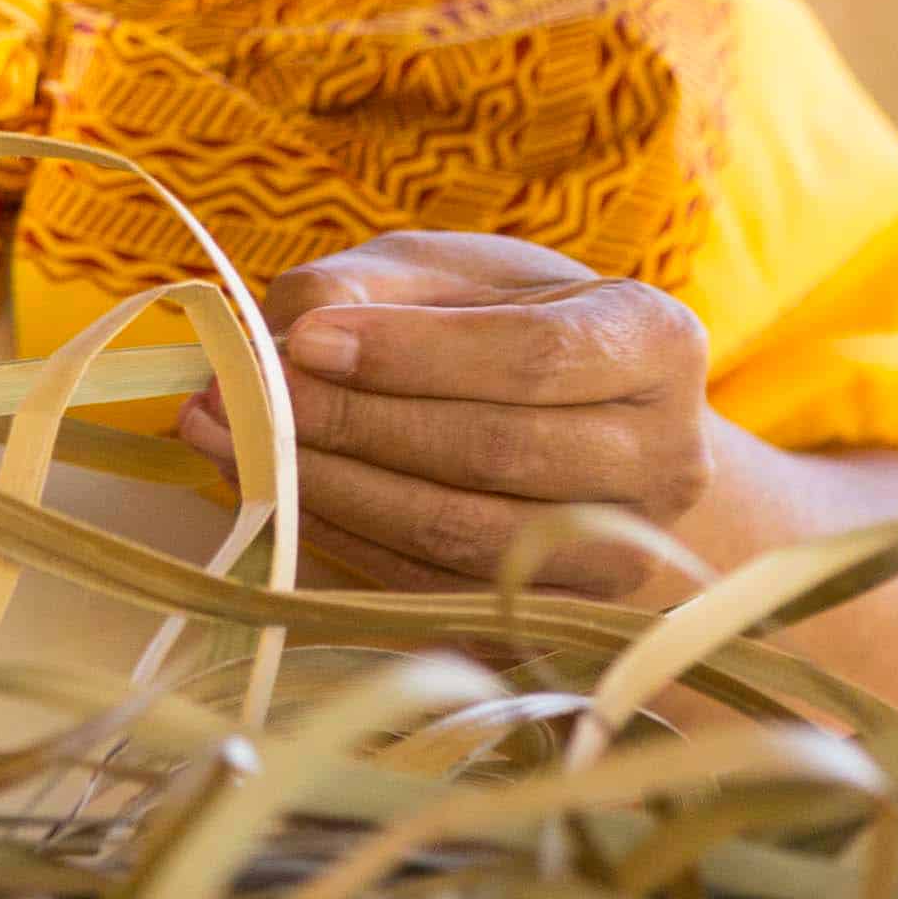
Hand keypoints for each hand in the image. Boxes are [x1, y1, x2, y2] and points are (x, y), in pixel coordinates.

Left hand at [175, 232, 716, 597]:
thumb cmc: (519, 333)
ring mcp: (620, 555)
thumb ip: (383, 284)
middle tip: (236, 399)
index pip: (533, 355)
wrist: (605, 446)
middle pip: (498, 452)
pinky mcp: (561, 624)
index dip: (412, 353)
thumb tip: (295, 326)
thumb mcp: (464, 274)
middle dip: (354, 426)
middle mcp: (664, 457)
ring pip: (464, 538)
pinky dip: (348, 550)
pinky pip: (440, 597)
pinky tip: (281, 505)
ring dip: (333, 494)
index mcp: (656, 342)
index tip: (303, 339)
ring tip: (233, 449)